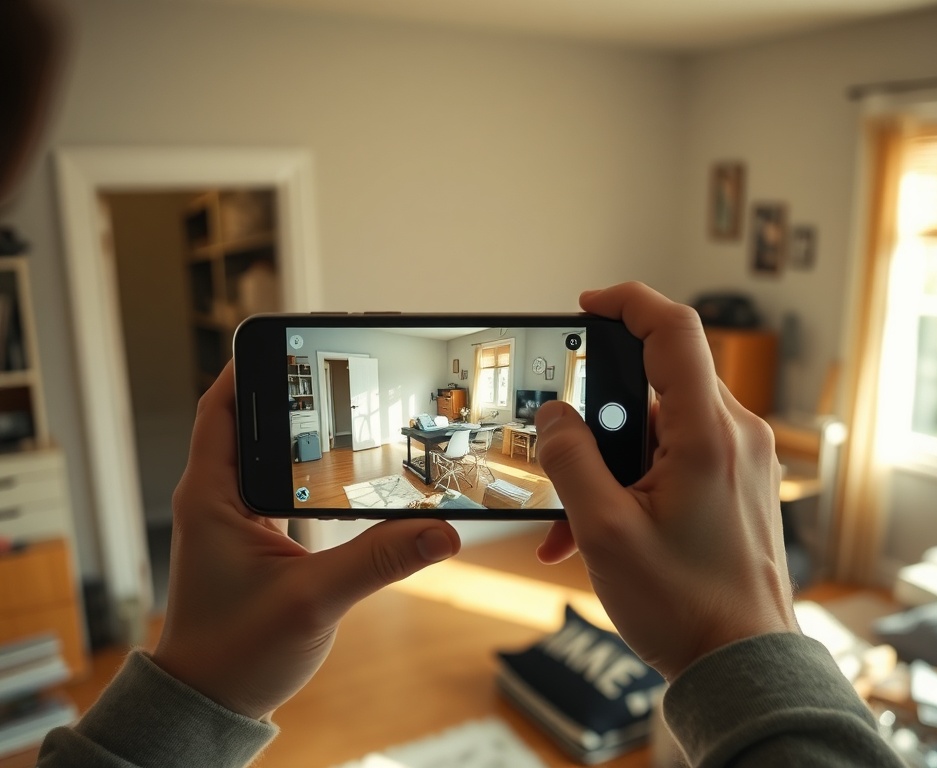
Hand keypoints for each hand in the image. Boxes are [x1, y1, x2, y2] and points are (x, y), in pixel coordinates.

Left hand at [152, 363, 460, 719]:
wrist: (211, 704)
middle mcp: (216, 499)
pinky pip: (277, 484)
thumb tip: (442, 531)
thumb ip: (380, 561)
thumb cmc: (235, 656)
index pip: (222, 408)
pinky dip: (304, 466)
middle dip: (287, 389)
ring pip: (265, 452)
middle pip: (248, 420)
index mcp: (211, 497)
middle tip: (333, 367)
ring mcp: (233, 520)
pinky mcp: (252, 540)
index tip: (291, 339)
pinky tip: (339, 467)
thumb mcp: (314, 603)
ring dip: (296, 428)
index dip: (251, 367)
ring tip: (343, 405)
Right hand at [535, 282, 796, 682]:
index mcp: (709, 436)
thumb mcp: (604, 532)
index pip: (674, 331)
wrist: (742, 664)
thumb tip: (553, 416)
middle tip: (566, 458)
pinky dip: (635, 478)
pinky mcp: (736, 481)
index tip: (586, 306)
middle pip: (658, 382)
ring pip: (662, 427)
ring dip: (611, 461)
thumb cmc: (686, 607)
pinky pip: (678, 455)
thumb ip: (570, 461)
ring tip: (578, 520)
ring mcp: (740, 459)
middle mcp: (735, 436)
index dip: (627, 302)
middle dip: (600, 417)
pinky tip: (601, 529)